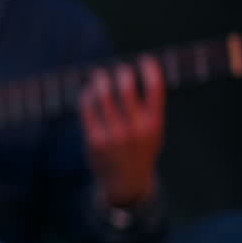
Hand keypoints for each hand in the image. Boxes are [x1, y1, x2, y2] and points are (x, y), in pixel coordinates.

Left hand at [78, 56, 164, 205]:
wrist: (125, 183)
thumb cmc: (140, 150)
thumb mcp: (154, 132)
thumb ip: (149, 108)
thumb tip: (137, 74)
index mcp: (155, 124)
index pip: (155, 88)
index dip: (150, 69)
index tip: (144, 59)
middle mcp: (135, 129)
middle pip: (126, 88)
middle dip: (121, 73)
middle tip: (118, 68)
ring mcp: (113, 135)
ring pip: (103, 96)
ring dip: (100, 80)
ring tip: (99, 75)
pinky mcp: (94, 140)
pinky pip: (87, 110)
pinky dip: (86, 96)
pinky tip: (87, 91)